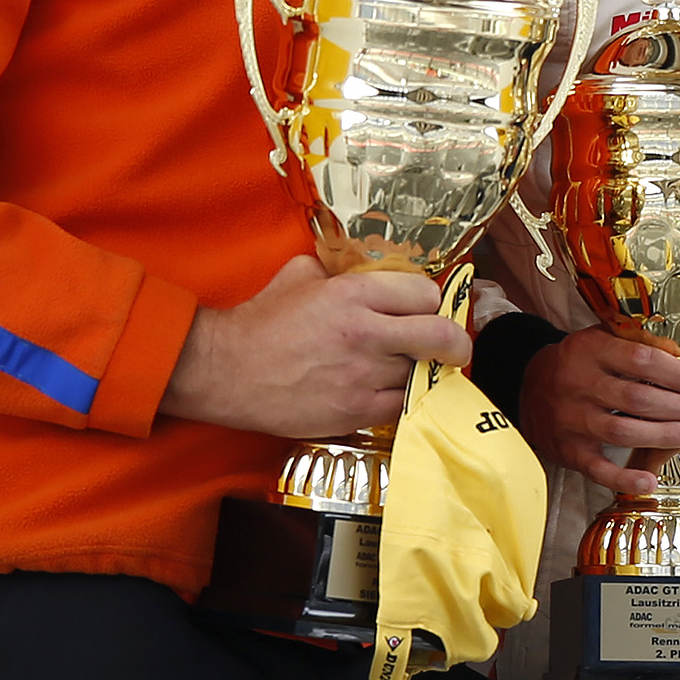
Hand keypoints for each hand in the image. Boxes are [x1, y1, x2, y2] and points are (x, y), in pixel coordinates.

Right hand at [160, 255, 461, 437]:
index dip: (429, 301)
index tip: (426, 310)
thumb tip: (367, 267)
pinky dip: (402, 399)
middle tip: (452, 346)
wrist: (224, 372)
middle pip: (441, 335)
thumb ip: (340, 270)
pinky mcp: (354, 412)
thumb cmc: (261, 322)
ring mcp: (362, 376)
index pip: (425, 293)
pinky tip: (390, 391)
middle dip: (455, 341)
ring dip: (421, 372)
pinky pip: (401, 405)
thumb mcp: (300, 276)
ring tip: (408, 369)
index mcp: (354, 294)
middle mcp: (366, 333)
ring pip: (422, 374)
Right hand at [523, 328, 679, 497]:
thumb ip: (652, 349)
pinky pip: (597, 469)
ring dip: (664, 435)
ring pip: (623, 432)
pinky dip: (624, 478)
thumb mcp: (607, 341)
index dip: (675, 372)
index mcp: (590, 350)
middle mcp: (578, 384)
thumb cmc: (579, 362)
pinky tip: (650, 481)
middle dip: (678, 407)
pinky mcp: (568, 450)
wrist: (526, 385)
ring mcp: (571, 419)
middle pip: (636, 399)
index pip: (640, 359)